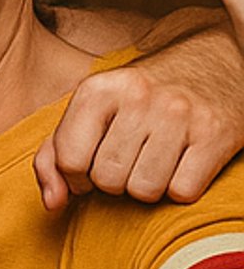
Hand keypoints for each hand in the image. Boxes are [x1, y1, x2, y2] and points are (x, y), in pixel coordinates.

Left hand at [34, 36, 243, 207]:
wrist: (210, 65)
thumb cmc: (138, 101)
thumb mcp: (88, 115)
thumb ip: (53, 158)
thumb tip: (52, 203)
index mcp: (97, 89)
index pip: (70, 160)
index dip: (77, 176)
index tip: (93, 165)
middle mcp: (139, 96)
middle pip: (108, 179)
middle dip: (115, 181)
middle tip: (130, 159)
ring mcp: (180, 113)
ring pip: (144, 190)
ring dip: (147, 187)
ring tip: (154, 161)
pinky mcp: (216, 133)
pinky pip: (183, 191)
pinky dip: (180, 187)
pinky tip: (182, 163)